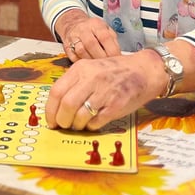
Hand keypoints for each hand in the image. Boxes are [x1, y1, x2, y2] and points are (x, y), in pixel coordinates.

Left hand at [45, 52, 164, 130]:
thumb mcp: (91, 68)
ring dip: (76, 125)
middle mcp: (91, 79)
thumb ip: (74, 82)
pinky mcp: (116, 106)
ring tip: (78, 124)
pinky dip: (90, 126)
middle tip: (63, 125)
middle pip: (66, 105)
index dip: (50, 110)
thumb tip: (56, 105)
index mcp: (81, 69)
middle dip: (61, 120)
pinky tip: (92, 122)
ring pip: (80, 116)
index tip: (50, 120)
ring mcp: (104, 93)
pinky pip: (95, 122)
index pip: (56, 91)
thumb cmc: (115, 71)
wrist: (144, 70)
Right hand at [55, 9, 120, 60]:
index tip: (118, 59)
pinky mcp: (66, 46)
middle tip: (108, 65)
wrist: (73, 23)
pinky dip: (82, 62)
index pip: (105, 37)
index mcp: (95, 24)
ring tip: (99, 66)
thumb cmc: (93, 29)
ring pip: (81, 51)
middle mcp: (83, 29)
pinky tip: (88, 65)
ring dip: (91, 61)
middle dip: (102, 57)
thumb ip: (112, 40)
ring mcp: (73, 37)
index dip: (112, 50)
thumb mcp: (105, 29)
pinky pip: (73, 57)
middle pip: (91, 44)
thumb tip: (120, 55)